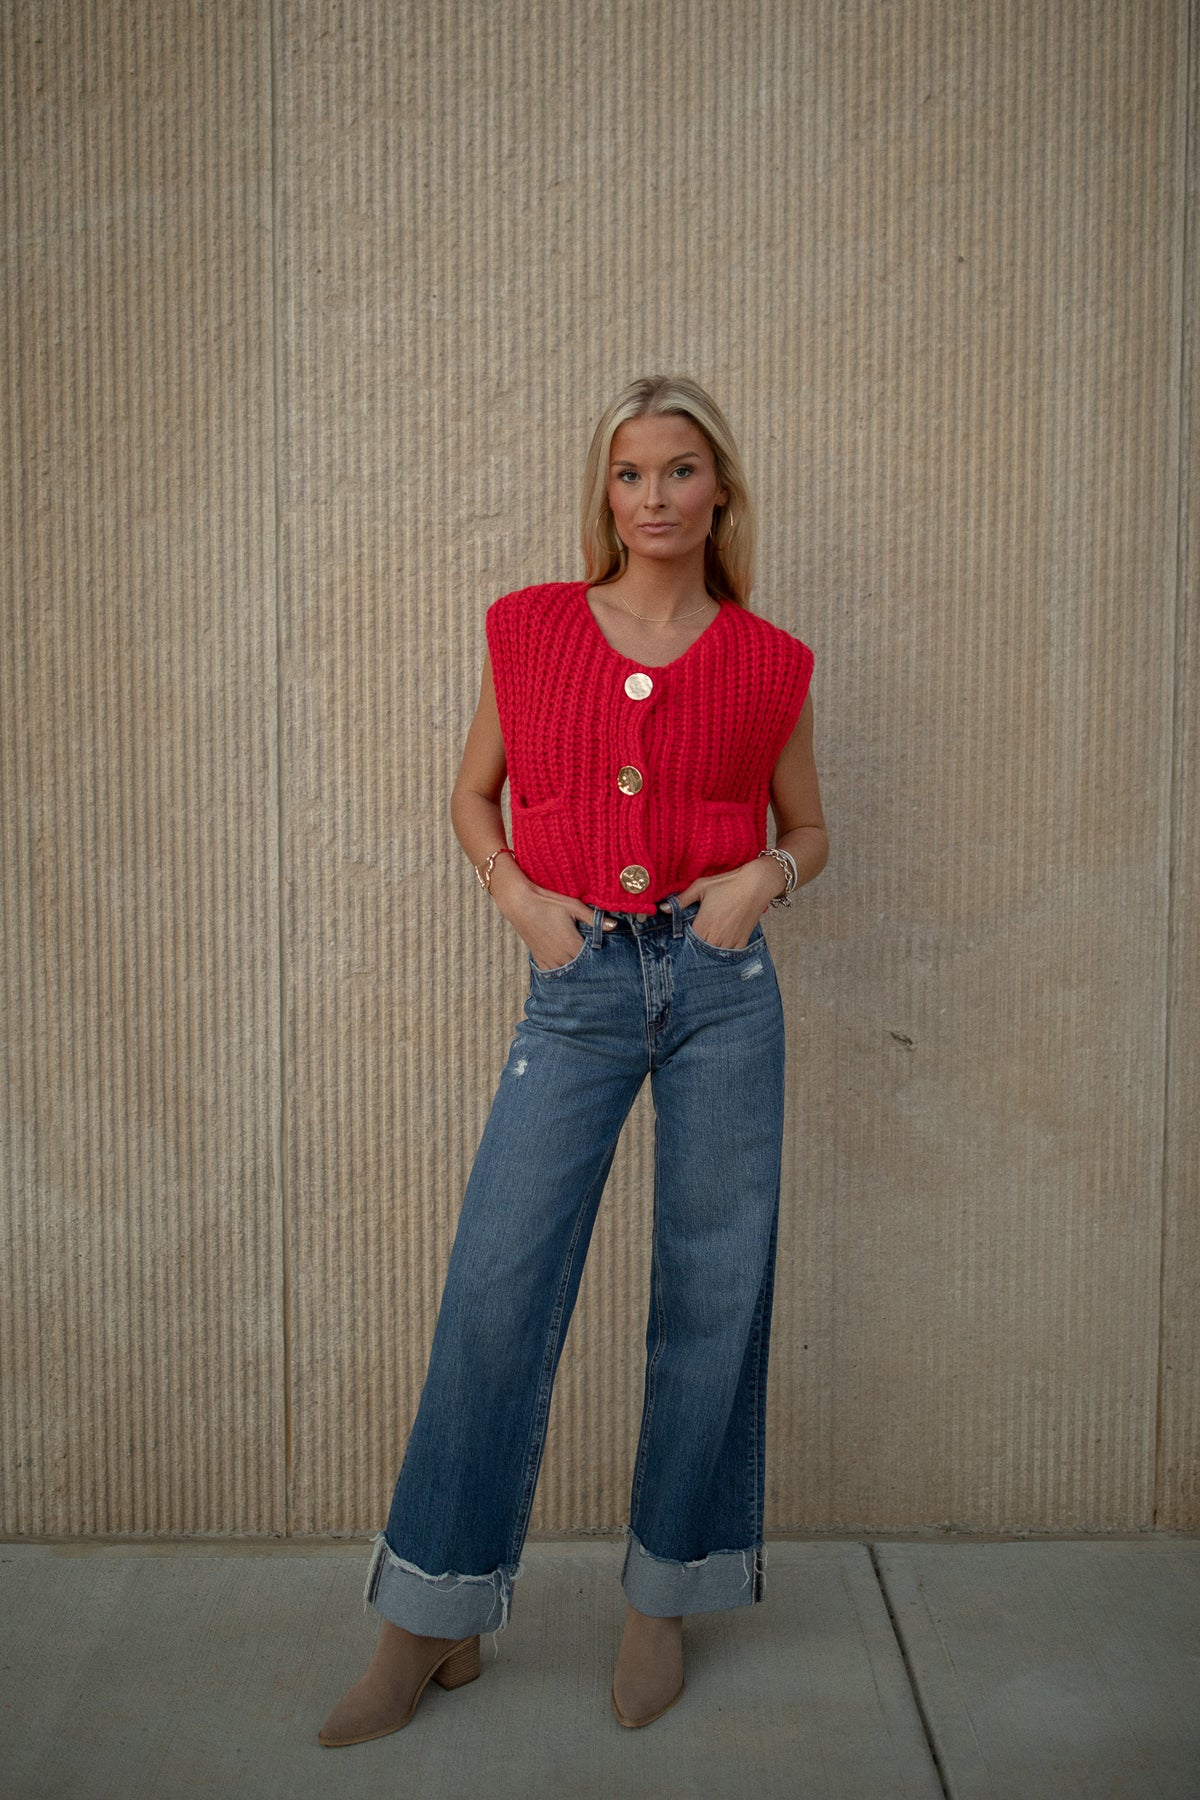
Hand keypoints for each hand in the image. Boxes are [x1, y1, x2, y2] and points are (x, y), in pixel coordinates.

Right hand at [490, 860, 615, 969]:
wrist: (519, 903)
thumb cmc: (547, 902)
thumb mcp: (573, 907)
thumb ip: (593, 918)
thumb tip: (614, 925)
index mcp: (571, 943)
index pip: (592, 959)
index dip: (601, 959)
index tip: (610, 959)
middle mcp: (560, 955)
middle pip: (581, 969)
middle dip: (591, 967)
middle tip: (604, 969)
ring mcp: (548, 959)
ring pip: (568, 974)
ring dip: (577, 972)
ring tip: (587, 971)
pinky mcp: (539, 959)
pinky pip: (553, 974)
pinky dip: (562, 973)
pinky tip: (569, 970)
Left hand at [665, 858, 782, 947]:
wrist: (757, 884)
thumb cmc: (727, 883)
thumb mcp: (700, 887)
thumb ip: (681, 900)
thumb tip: (662, 908)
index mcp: (703, 925)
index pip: (686, 944)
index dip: (682, 944)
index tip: (679, 941)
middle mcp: (715, 937)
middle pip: (699, 953)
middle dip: (693, 951)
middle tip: (689, 948)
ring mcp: (730, 941)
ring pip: (714, 957)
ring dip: (708, 954)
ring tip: (703, 948)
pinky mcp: (742, 941)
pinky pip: (729, 956)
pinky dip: (723, 955)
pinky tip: (718, 949)